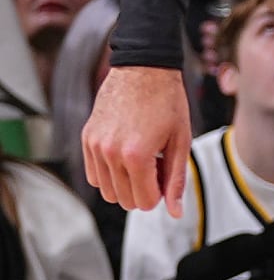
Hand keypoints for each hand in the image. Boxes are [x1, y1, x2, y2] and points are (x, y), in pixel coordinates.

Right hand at [83, 65, 193, 214]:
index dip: (159, 194)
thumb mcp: (181, 141)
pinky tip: (125, 155)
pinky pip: (94, 174)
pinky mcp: (87, 137)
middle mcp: (110, 153)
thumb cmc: (167, 101)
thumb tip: (175, 212)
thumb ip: (176, 180)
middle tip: (156, 166)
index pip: (144, 202)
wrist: (144, 67)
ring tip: (141, 159)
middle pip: (124, 200)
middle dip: (143, 191)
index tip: (165, 175)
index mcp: (136, 155)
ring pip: (107, 191)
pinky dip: (109, 173)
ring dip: (125, 183)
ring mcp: (95, 145)